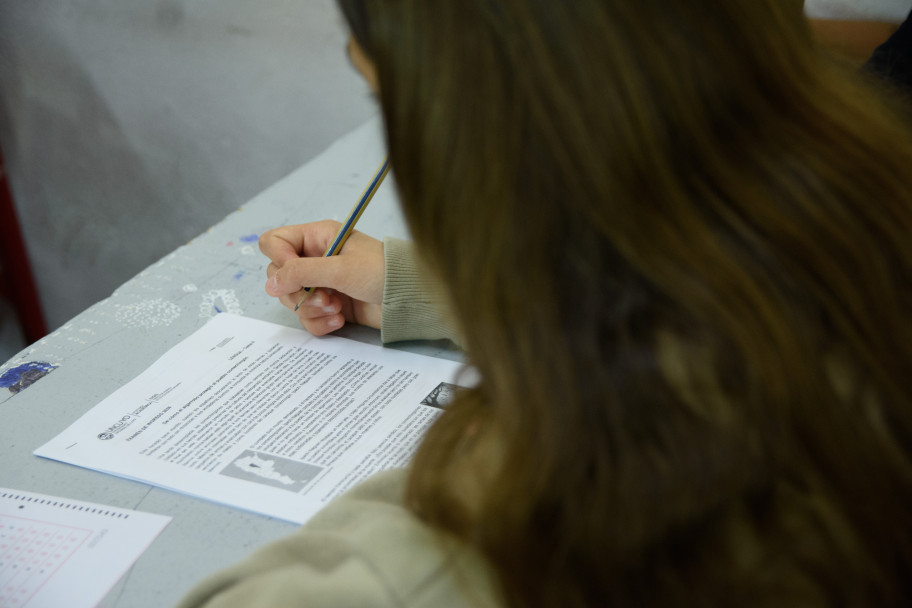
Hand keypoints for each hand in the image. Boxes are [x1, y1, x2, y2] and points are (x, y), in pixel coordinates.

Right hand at [259, 220, 384, 334]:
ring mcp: (321, 283)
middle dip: (298, 292)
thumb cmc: (382, 272)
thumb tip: (271, 283)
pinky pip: (307, 318)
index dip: (279, 260)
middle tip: (324, 297)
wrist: (409, 299)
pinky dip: (320, 322)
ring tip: (337, 307)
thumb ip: (302, 272)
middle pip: (278, 276)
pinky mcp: (329, 305)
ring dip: (312, 309)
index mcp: (317, 237)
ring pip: (292, 300)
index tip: (294, 276)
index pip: (274, 242)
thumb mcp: (340, 268)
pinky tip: (340, 319)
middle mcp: (315, 258)